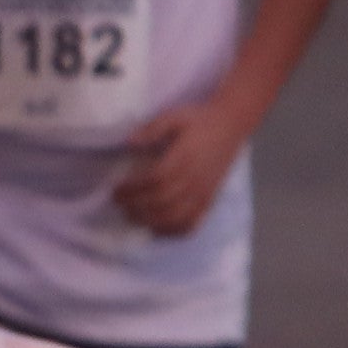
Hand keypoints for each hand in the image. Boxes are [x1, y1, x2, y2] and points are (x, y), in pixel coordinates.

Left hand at [110, 101, 249, 239]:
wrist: (231, 125)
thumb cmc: (199, 120)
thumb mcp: (174, 116)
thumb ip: (152, 129)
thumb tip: (128, 143)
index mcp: (185, 158)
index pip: (155, 180)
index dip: (133, 189)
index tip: (115, 190)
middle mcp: (195, 179)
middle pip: (162, 201)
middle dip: (136, 206)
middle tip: (118, 203)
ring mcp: (204, 193)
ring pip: (175, 217)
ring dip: (150, 221)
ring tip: (132, 216)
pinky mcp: (209, 201)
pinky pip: (192, 224)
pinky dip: (173, 231)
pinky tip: (156, 229)